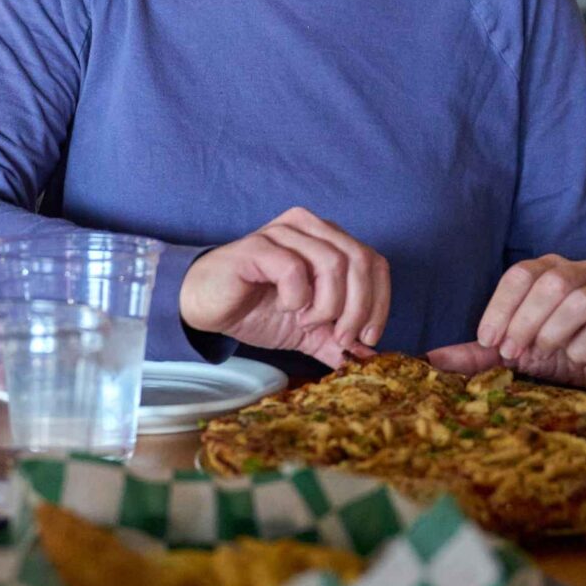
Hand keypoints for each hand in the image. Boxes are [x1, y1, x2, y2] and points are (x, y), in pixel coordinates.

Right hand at [179, 207, 390, 366]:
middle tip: (340, 336)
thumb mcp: (308, 330)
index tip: (367, 337)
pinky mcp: (258, 247)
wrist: (206, 308)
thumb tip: (371, 358)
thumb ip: (338, 340)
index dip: (380, 302)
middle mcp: (310, 227)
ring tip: (306, 321)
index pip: (374, 263)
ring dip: (327, 304)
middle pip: (360, 261)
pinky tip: (286, 308)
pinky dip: (298, 297)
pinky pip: (294, 268)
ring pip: (333, 263)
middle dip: (357, 308)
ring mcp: (283, 233)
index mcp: (328, 240)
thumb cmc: (256, 309)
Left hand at [426, 256, 585, 391]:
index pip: (519, 274)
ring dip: (552, 333)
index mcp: (548, 271)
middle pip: (549, 283)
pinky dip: (581, 347)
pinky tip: (574, 358)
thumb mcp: (512, 351)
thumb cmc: (556, 349)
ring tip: (543, 353)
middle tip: (512, 353)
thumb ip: (477, 353)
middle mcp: (579, 274)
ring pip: (578, 301)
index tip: (488, 339)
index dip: (500, 307)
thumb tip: (431, 359)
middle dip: (524, 322)